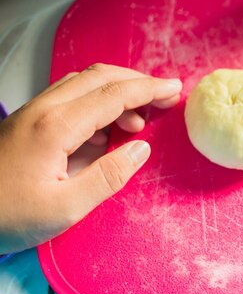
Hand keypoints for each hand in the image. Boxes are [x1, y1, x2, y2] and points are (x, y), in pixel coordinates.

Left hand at [0, 64, 181, 252]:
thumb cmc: (7, 217)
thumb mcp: (65, 208)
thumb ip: (109, 176)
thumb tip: (141, 149)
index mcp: (57, 127)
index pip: (114, 94)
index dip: (149, 89)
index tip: (176, 89)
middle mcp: (44, 109)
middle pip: (99, 76)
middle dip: (137, 81)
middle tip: (165, 97)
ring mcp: (33, 112)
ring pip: (84, 83)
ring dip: (117, 91)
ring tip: (139, 121)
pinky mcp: (27, 122)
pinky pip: (70, 98)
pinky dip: (98, 102)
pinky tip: (107, 130)